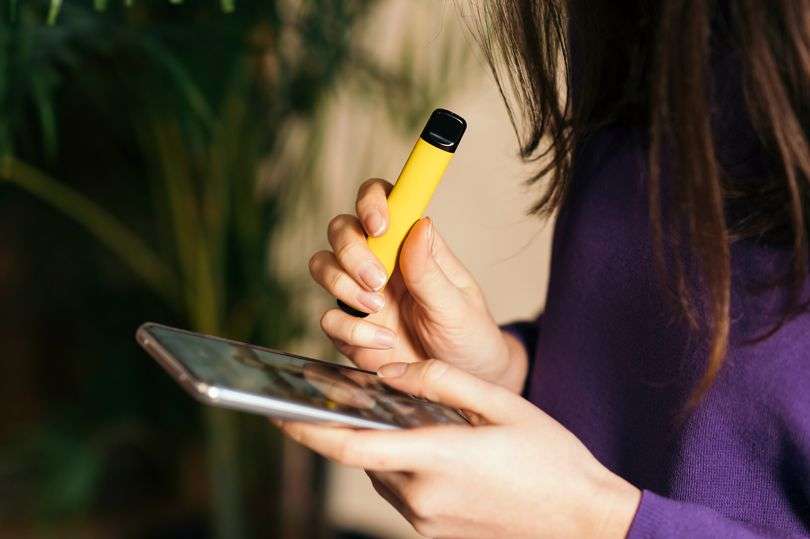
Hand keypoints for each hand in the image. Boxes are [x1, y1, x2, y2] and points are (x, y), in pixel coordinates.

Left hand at [276, 360, 640, 537]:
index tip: (276, 413)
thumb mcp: (500, 403)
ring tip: (399, 415)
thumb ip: (440, 380)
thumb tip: (390, 372)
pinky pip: (401, 489)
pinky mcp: (434, 529)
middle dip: (352, 426)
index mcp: (437, 458)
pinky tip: (424, 442)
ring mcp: (426, 519)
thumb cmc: (549, 457)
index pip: (352, 447)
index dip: (307, 430)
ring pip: (381, 472)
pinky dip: (399, 463)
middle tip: (351, 393)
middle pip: (364, 456)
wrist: (583, 518)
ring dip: (379, 444)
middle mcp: (422, 496)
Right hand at [308, 178, 527, 391]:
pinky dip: (350, 330)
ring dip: (343, 284)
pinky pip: (328, 319)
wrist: (463, 384)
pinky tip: (384, 343)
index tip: (379, 226)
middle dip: (352, 251)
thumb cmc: (468, 336)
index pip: (383, 200)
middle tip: (377, 280)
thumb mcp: (458, 306)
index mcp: (412, 245)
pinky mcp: (350, 330)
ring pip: (323, 265)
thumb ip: (431, 271)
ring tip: (378, 308)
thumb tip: (420, 224)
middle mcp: (381, 262)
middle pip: (342, 229)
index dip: (372, 201)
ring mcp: (361, 294)